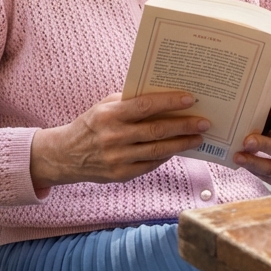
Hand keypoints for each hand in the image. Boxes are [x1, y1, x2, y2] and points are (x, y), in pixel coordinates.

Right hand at [30, 91, 208, 188]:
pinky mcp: (121, 175)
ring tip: (198, 138)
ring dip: (181, 144)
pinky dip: (166, 156)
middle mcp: (113, 137)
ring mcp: (117, 158)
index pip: (145, 106)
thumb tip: (163, 95)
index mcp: (109, 115)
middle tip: (204, 122)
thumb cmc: (92, 124)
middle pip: (156, 130)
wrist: (66, 155)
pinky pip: (150, 165)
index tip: (190, 99)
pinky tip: (178, 149)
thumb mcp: (105, 106)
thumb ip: (130, 101)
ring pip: (157, 151)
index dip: (169, 102)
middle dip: (184, 126)